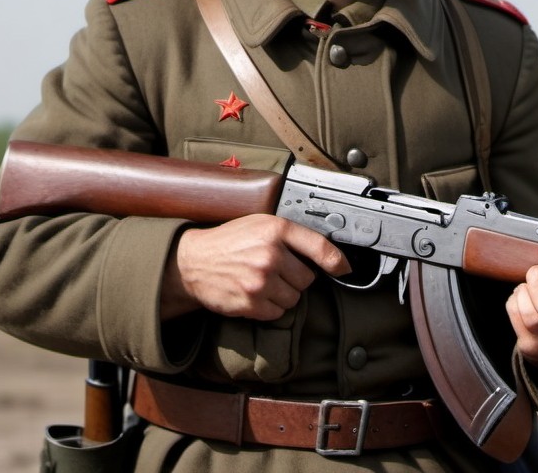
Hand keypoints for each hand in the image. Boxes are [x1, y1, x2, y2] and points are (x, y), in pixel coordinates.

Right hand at [162, 214, 349, 320]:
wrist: (193, 262)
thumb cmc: (230, 241)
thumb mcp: (260, 224)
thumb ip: (291, 235)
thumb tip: (327, 255)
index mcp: (275, 229)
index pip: (320, 247)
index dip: (337, 261)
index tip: (345, 269)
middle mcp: (270, 254)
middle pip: (307, 279)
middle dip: (295, 278)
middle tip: (276, 271)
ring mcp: (260, 280)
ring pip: (294, 298)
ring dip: (283, 294)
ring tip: (263, 281)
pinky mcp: (251, 302)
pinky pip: (277, 312)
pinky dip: (270, 307)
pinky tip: (255, 294)